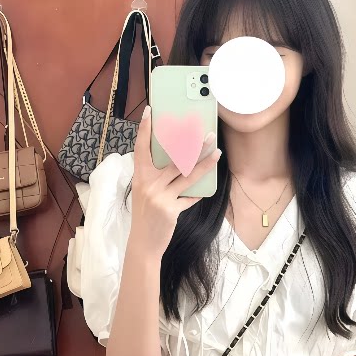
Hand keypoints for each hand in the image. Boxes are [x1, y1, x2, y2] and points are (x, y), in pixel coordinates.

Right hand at [129, 105, 220, 258]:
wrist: (143, 244)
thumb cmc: (145, 217)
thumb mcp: (144, 194)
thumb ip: (156, 178)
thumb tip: (177, 161)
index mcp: (139, 177)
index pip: (141, 148)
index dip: (146, 130)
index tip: (150, 111)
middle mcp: (148, 185)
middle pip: (174, 159)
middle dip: (192, 145)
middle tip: (206, 133)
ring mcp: (160, 197)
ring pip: (186, 175)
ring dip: (204, 163)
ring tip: (216, 152)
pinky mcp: (171, 210)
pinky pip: (189, 197)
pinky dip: (197, 193)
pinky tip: (206, 189)